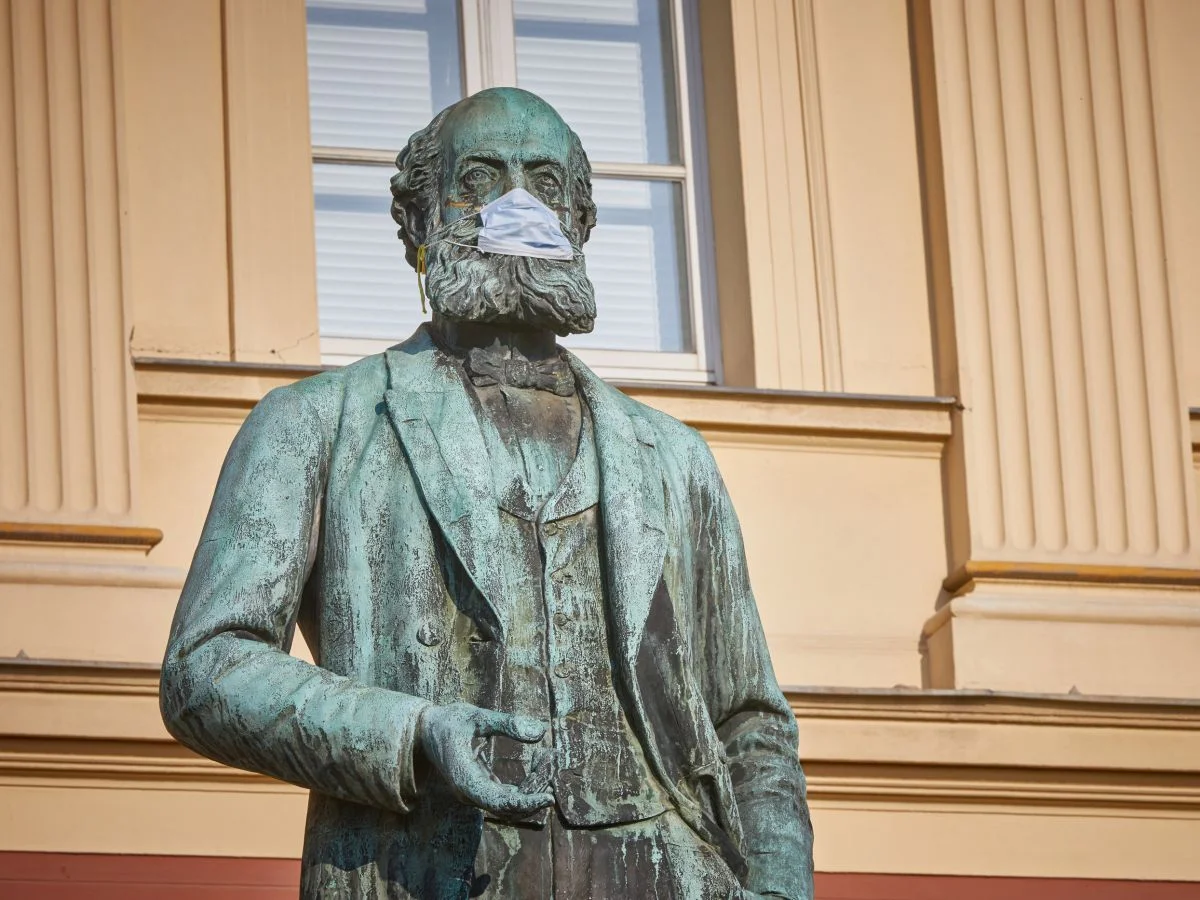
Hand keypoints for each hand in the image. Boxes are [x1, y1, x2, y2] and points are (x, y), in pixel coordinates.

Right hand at [416, 702, 553, 816]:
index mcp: (465, 779)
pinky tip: (538, 766)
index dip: (526, 803)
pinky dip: (524, 787)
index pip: (499, 803)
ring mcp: (474, 794)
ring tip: (546, 760)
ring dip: (531, 790)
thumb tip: (540, 731)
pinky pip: (506, 797)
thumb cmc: (450, 721)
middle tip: (550, 761)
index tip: (549, 797)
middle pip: (508, 808)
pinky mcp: (480, 789)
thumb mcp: (477, 716)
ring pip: (509, 805)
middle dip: (534, 792)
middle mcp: (469, 793)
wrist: (426, 731)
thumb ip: (507, 723)